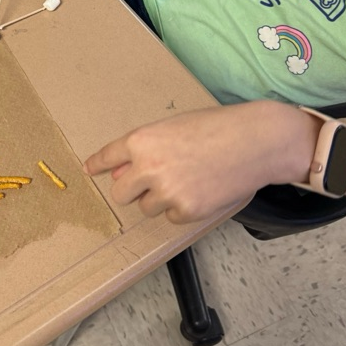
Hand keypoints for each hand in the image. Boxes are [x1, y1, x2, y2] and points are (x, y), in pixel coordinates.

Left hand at [84, 101, 316, 223]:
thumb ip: (145, 149)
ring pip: (146, 207)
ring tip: (188, 179)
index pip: (108, 157)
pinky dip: (183, 208)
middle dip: (133, 190)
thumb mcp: (173, 128)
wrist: (255, 141)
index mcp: (141, 141)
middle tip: (154, 181)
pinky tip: (202, 189)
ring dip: (160, 199)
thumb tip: (122, 174)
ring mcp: (167, 191)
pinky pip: (172, 217)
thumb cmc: (216, 127)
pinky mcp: (187, 210)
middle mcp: (148, 167)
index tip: (90, 170)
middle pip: (120, 193)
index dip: (97, 165)